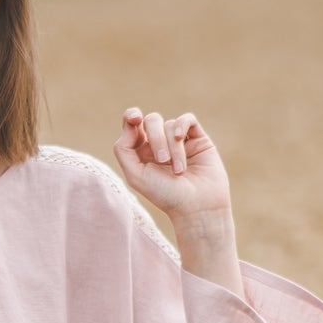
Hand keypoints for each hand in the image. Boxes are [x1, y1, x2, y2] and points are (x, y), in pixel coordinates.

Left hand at [113, 107, 230, 226]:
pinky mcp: (198, 138)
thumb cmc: (165, 195)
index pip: (132, 125)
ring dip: (173, 148)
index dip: (131, 116)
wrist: (197, 206)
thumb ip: (123, 149)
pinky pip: (187, 119)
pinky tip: (181, 138)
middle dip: (156, 139)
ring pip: (170, 125)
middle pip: (151, 121)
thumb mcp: (136, 176)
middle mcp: (159, 144)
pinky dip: (182, 125)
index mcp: (141, 153)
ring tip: (179, 171)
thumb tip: (130, 124)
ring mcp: (179, 141)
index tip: (135, 118)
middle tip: (162, 160)